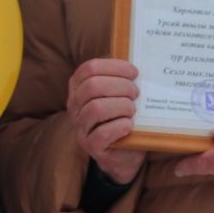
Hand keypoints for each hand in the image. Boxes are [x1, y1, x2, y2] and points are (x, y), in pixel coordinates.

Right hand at [67, 58, 143, 184]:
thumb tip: (139, 60)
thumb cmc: (124, 116)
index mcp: (78, 87)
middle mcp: (74, 106)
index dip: (114, 67)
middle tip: (136, 93)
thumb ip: (121, 77)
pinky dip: (119, 127)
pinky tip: (129, 125)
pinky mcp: (90, 146)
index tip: (134, 73)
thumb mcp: (119, 93)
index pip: (89, 68)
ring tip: (133, 110)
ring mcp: (80, 127)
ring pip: (96, 109)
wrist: (126, 152)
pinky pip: (102, 134)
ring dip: (121, 107)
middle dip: (120, 86)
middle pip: (93, 86)